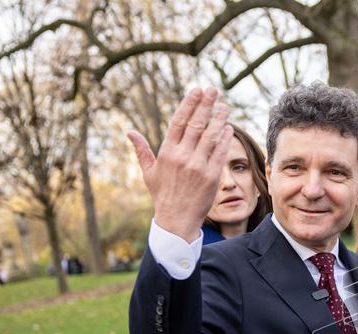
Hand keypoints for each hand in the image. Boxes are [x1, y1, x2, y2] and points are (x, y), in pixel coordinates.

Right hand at [126, 88, 232, 241]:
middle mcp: (183, 156)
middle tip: (213, 89)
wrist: (177, 219)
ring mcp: (198, 165)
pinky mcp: (212, 175)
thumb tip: (129, 132)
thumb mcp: (148, 172)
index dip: (188, 104)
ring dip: (218, 119)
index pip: (178, 121)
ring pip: (210, 136)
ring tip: (224, 106)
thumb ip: (141, 150)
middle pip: (196, 124)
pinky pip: (220, 152)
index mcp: (167, 152)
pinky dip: (225, 139)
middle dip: (205, 105)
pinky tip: (228, 128)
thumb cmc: (162, 195)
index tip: (196, 90)